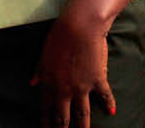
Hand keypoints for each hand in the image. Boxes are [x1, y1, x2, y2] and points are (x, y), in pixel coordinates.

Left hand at [33, 5, 114, 127]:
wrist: (79, 26)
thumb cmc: (58, 37)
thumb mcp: (43, 56)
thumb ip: (39, 72)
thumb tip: (32, 83)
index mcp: (49, 83)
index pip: (46, 110)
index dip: (45, 124)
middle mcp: (64, 90)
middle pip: (63, 118)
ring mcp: (81, 87)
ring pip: (82, 114)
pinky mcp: (97, 79)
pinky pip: (104, 95)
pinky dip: (109, 103)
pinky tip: (112, 112)